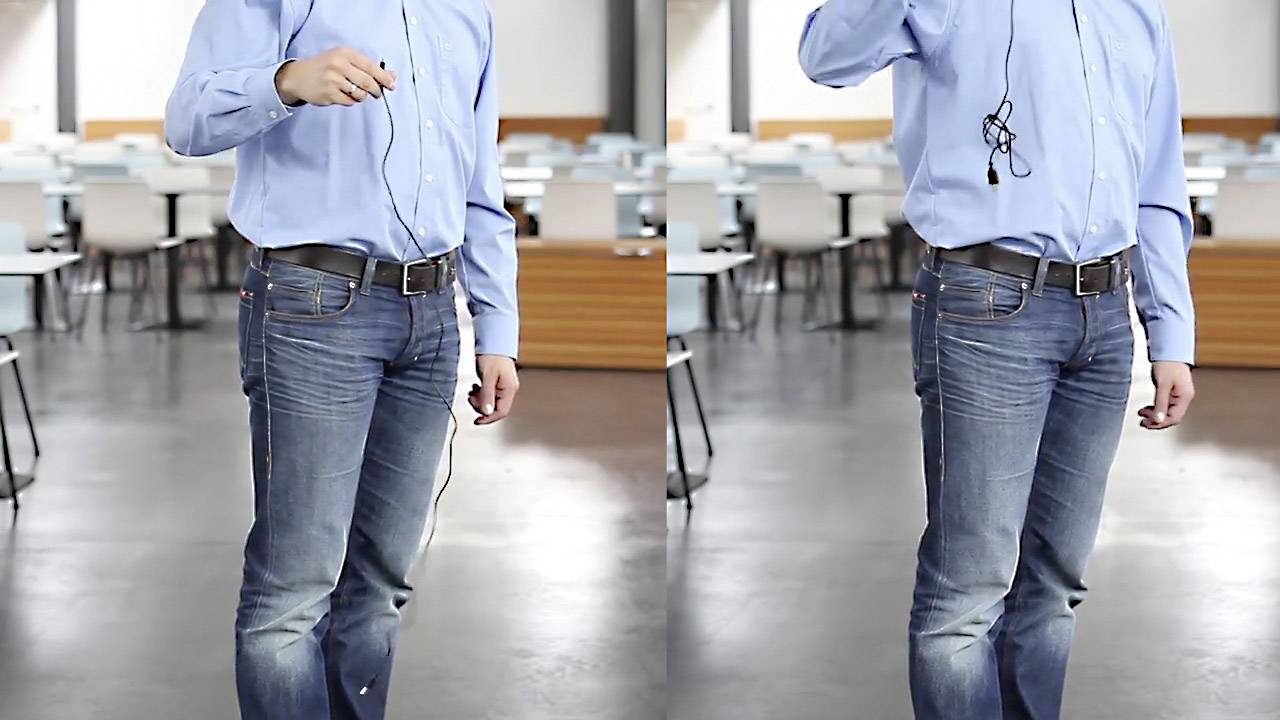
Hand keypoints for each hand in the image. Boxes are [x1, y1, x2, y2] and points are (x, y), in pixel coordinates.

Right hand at [275, 47, 396, 106]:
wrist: (298, 76)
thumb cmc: (325, 67)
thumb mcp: (344, 60)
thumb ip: (367, 67)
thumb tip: (392, 75)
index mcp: (345, 53)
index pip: (371, 66)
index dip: (384, 77)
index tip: (392, 84)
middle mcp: (339, 64)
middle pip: (368, 82)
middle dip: (376, 90)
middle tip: (377, 93)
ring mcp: (333, 80)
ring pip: (360, 94)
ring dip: (362, 96)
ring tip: (354, 92)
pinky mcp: (329, 94)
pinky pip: (350, 102)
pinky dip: (351, 101)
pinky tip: (343, 95)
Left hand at [468, 355, 519, 425]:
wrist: (493, 341)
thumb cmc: (492, 356)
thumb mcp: (487, 377)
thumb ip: (487, 396)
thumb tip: (486, 412)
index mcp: (509, 389)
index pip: (501, 412)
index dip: (488, 418)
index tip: (477, 421)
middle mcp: (508, 390)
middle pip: (494, 408)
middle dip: (481, 406)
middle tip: (471, 398)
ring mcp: (503, 386)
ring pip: (490, 401)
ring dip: (479, 399)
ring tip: (472, 391)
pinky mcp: (497, 382)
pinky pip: (488, 394)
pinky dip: (480, 393)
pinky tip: (475, 387)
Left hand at [1138, 361, 1194, 429]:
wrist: (1169, 350)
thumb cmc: (1168, 364)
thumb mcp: (1162, 385)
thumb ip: (1160, 403)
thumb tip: (1158, 419)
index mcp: (1184, 397)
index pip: (1174, 417)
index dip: (1160, 423)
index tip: (1147, 424)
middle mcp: (1183, 398)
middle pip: (1171, 417)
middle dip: (1156, 421)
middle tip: (1142, 422)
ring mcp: (1178, 395)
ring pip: (1167, 412)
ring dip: (1154, 415)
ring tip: (1141, 415)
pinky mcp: (1172, 392)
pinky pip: (1164, 405)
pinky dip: (1155, 408)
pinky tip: (1146, 408)